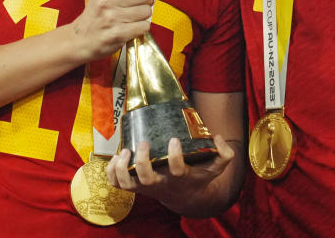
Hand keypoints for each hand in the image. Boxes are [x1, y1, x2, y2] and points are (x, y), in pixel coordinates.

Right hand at [72, 0, 153, 60]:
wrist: (80, 41)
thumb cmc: (95, 17)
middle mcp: (105, 0)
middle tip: (146, 2)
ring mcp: (111, 18)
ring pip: (145, 10)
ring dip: (146, 14)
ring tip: (136, 16)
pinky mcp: (118, 34)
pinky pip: (144, 26)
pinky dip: (143, 27)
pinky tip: (134, 27)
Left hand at [105, 135, 235, 211]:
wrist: (186, 197)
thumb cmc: (199, 176)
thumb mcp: (216, 167)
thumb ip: (224, 153)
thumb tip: (218, 137)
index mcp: (180, 177)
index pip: (177, 170)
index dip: (175, 156)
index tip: (174, 140)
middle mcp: (161, 183)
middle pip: (146, 179)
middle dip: (142, 161)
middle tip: (145, 143)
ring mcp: (145, 186)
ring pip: (127, 184)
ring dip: (121, 168)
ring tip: (125, 151)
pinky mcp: (135, 186)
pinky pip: (116, 184)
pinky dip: (110, 172)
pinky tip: (116, 157)